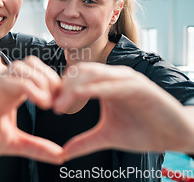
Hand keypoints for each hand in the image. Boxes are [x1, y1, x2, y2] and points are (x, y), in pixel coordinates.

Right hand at [0, 58, 63, 163]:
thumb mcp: (13, 143)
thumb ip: (36, 147)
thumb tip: (62, 155)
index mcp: (12, 93)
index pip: (38, 73)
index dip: (55, 84)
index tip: (64, 105)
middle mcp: (5, 84)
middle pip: (33, 63)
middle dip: (52, 79)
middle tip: (59, 102)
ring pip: (24, 66)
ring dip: (43, 80)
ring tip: (50, 103)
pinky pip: (13, 79)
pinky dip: (32, 87)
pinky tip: (42, 103)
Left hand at [53, 63, 193, 159]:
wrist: (176, 136)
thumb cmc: (144, 131)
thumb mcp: (108, 137)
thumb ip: (85, 141)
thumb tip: (63, 153)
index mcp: (106, 84)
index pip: (75, 77)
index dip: (60, 90)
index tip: (49, 106)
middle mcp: (114, 77)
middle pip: (79, 72)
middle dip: (62, 88)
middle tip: (51, 106)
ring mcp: (127, 80)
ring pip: (92, 74)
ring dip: (73, 88)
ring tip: (59, 106)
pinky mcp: (139, 87)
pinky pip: (112, 83)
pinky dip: (95, 88)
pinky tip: (80, 96)